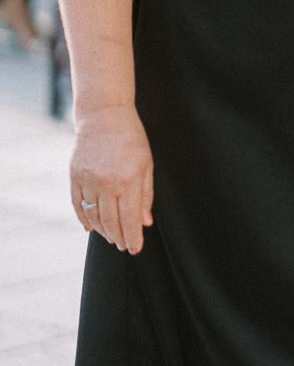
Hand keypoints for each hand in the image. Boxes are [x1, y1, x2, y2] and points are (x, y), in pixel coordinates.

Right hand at [70, 105, 153, 254]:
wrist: (104, 116)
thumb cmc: (132, 139)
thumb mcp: (147, 164)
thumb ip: (146, 195)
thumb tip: (145, 222)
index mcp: (129, 179)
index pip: (130, 217)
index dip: (133, 236)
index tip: (135, 249)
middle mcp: (107, 182)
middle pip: (111, 220)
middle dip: (118, 237)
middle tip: (123, 246)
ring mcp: (88, 179)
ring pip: (93, 215)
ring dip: (102, 230)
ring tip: (111, 238)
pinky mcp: (74, 176)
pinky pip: (77, 204)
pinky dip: (84, 218)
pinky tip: (91, 227)